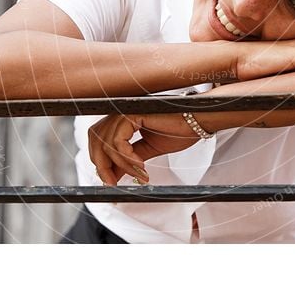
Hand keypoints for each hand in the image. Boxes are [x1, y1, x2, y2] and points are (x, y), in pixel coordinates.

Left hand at [87, 113, 201, 184]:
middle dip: (102, 165)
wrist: (199, 121)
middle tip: (113, 183)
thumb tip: (114, 175)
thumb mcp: (148, 151)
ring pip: (106, 142)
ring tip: (139, 174)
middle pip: (95, 138)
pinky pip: (119, 141)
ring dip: (121, 164)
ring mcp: (126, 111)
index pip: (98, 139)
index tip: (110, 181)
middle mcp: (121, 112)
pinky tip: (142, 165)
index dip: (100, 161)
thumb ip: (129, 160)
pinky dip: (127, 158)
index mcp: (123, 119)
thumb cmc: (180, 131)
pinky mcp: (134, 114)